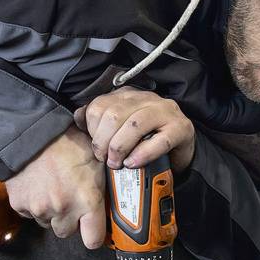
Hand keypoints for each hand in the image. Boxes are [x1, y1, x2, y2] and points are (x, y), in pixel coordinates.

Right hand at [4, 125, 105, 248]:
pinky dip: (34, 204)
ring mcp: (39, 209)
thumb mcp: (96, 160)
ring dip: (51, 211)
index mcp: (86, 200)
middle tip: (70, 199)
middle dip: (69, 220)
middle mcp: (63, 209)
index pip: (93, 240)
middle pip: (67, 232)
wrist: (31, 133)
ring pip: (48, 222)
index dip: (92, 234)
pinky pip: (30, 214)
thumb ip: (103, 186)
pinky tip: (39, 186)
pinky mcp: (20, 205)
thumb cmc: (67, 142)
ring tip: (53, 187)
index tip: (91, 228)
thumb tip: (117, 200)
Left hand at [75, 88, 195, 172]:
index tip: (97, 150)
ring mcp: (165, 111)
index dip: (93, 131)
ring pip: (134, 124)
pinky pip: (160, 140)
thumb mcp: (120, 127)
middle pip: (114, 114)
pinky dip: (143, 154)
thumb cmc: (146, 140)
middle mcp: (146, 98)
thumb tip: (77, 116)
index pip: (99, 105)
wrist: (180, 151)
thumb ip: (99, 121)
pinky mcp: (181, 128)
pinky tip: (134, 163)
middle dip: (104, 142)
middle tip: (106, 160)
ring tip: (118, 164)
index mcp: (128, 95)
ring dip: (121, 148)